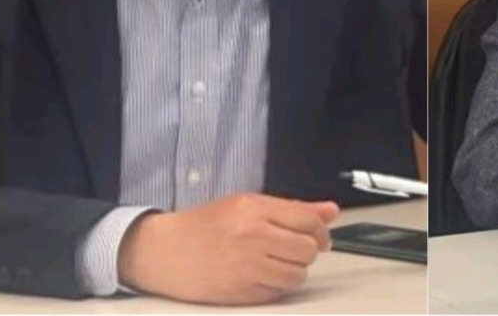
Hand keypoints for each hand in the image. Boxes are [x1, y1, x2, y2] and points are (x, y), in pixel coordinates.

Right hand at [118, 193, 339, 304]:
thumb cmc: (205, 225)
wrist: (165, 251)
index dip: (320, 230)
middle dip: (308, 251)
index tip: (319, 236)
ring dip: (294, 270)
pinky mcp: (242, 292)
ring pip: (298, 275)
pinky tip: (262, 276)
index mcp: (254, 209)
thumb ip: (292, 209)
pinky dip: (277, 286)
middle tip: (295, 249)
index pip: (308, 220)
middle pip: (308, 249)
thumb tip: (331, 210)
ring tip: (278, 263)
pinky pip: (279, 292)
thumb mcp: (246, 205)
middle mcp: (252, 236)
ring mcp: (247, 266)